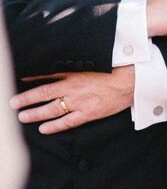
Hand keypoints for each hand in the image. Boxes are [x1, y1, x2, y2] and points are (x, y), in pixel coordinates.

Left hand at [11, 67, 135, 133]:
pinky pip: (68, 121)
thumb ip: (79, 62)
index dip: (31, 77)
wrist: (133, 79)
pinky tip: (43, 128)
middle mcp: (73, 87)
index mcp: (74, 72)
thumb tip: (66, 63)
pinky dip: (54, 126)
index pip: (47, 75)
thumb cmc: (117, 67)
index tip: (19, 79)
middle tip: (12, 103)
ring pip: (51, 108)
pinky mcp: (89, 113)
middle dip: (26, 98)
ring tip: (22, 117)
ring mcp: (80, 101)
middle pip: (43, 93)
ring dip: (34, 113)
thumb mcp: (95, 60)